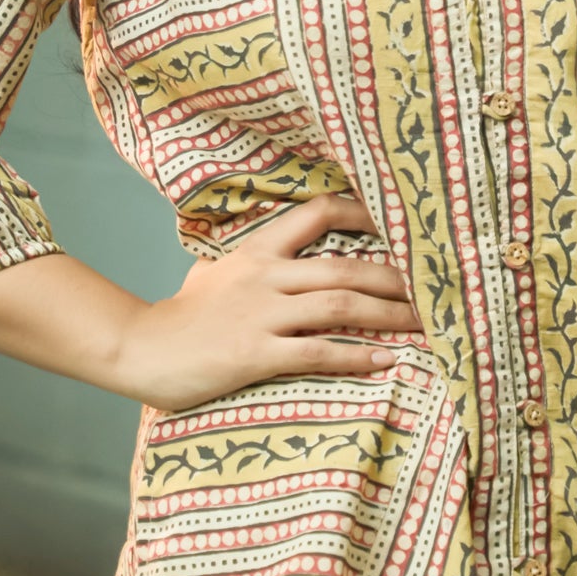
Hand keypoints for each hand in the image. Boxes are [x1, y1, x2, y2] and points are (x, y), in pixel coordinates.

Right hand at [112, 193, 424, 414]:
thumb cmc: (183, 316)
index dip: (365, 214)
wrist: (140, 349)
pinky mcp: (255, 354)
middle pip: (346, 267)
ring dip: (390, 316)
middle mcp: (265, 276)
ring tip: (426, 326)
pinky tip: (385, 362)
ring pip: (341, 306)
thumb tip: (292, 257)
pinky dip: (357, 356)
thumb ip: (256, 261)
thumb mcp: (217, 271)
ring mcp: (261, 314)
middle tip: (436, 289)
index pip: (319, 213)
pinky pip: (318, 352)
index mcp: (258, 251)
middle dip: (398, 279)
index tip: (403, 224)